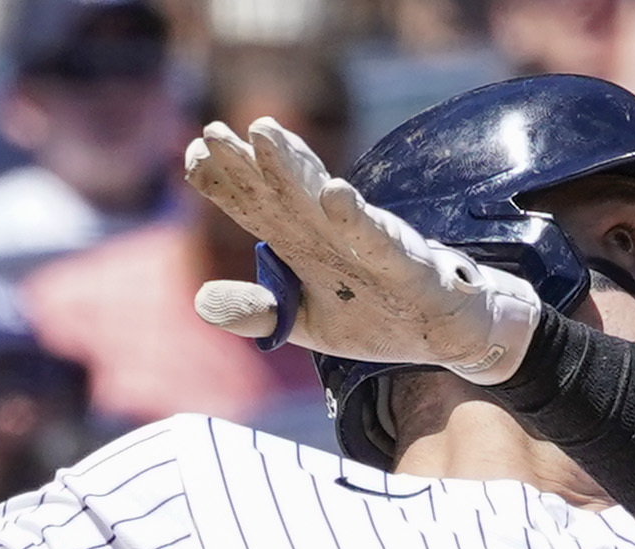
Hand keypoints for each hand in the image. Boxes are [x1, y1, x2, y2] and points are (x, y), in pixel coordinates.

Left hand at [182, 116, 545, 383]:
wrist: (444, 331)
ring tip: (264, 134)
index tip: (190, 154)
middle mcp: (331, 232)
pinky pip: (375, 237)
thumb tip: (199, 301)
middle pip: (282, 192)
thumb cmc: (372, 315)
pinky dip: (355, 217)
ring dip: (294, 167)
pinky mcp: (403, 262)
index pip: (257, 206)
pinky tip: (335, 194)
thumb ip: (256, 311)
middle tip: (209, 131)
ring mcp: (366, 242)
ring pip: (323, 200)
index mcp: (304, 244)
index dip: (225, 182)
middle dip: (247, 161)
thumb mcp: (304, 322)